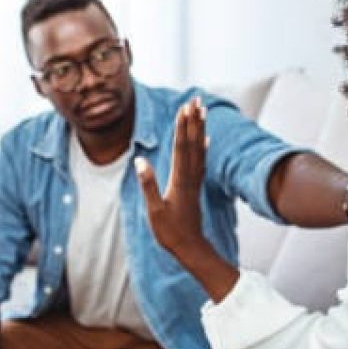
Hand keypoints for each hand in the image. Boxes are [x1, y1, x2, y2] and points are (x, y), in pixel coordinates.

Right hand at [137, 95, 239, 301]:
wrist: (191, 248)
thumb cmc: (170, 233)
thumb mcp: (154, 211)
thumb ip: (148, 185)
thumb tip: (140, 161)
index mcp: (180, 180)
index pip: (181, 148)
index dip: (182, 127)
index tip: (184, 108)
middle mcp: (191, 177)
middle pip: (193, 143)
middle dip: (194, 120)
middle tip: (197, 100)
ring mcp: (195, 182)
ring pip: (199, 150)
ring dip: (200, 129)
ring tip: (202, 111)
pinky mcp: (196, 187)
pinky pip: (202, 162)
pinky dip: (204, 147)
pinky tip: (207, 139)